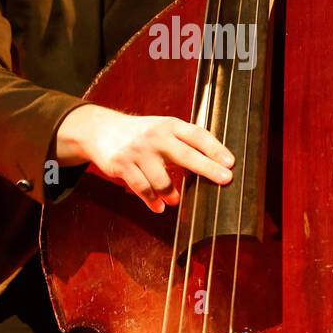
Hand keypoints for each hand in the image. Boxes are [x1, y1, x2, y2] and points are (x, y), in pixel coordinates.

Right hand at [56, 104, 233, 212]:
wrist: (101, 129)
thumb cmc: (141, 133)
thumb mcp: (162, 128)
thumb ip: (184, 141)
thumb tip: (215, 163)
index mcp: (169, 125)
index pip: (197, 135)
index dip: (215, 148)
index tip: (231, 162)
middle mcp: (155, 136)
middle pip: (185, 155)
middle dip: (207, 168)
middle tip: (225, 180)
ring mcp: (138, 151)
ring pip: (161, 179)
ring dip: (171, 193)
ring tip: (175, 200)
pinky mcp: (123, 165)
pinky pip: (142, 188)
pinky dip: (152, 200)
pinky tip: (159, 207)